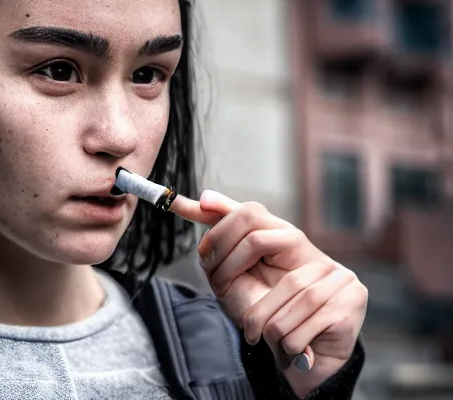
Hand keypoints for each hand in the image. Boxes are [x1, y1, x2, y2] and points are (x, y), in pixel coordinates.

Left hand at [170, 190, 367, 398]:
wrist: (307, 356)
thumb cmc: (269, 310)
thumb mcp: (241, 272)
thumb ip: (226, 235)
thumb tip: (203, 197)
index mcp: (287, 238)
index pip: (250, 212)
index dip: (221, 227)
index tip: (202, 243)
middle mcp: (313, 251)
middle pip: (256, 238)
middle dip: (229, 266)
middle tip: (219, 287)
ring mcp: (336, 274)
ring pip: (282, 287)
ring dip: (257, 317)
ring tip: (252, 331)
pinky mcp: (351, 301)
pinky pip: (303, 320)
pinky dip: (284, 341)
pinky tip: (282, 346)